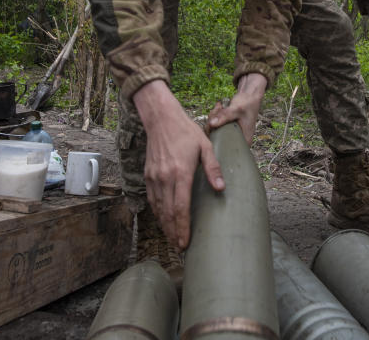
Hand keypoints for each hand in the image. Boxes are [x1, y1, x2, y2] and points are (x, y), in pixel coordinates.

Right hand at [133, 80, 224, 249]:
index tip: (185, 243)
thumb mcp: (205, 146)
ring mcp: (154, 178)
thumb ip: (213, 167)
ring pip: (158, 209)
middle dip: (173, 233)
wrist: (161, 119)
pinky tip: (164, 221)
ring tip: (173, 239)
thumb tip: (221, 188)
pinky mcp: (148, 176)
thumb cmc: (186, 132)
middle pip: (168, 213)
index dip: (182, 228)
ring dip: (165, 226)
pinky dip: (158, 214)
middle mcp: (165, 178)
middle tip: (180, 249)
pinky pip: (152, 200)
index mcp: (180, 172)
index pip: (180, 208)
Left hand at [207, 72, 266, 143]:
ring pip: (215, 130)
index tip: (213, 122)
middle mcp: (237, 140)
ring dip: (214, 116)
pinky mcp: (226, 127)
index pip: (224, 147)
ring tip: (220, 106)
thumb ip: (225, 116)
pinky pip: (215, 124)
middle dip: (213, 122)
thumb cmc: (248, 103)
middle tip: (218, 108)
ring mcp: (231, 133)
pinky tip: (220, 106)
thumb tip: (211, 124)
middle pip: (217, 138)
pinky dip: (215, 115)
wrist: (250, 95)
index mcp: (244, 141)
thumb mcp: (237, 109)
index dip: (214, 136)